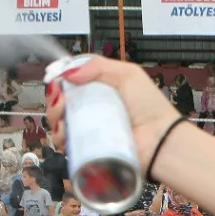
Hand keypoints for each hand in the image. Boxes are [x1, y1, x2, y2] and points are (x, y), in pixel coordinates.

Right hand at [49, 57, 181, 172]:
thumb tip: (67, 71)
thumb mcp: (128, 75)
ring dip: (54, 116)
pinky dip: (60, 137)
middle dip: (54, 97)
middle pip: (63, 100)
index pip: (73, 80)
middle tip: (61, 98)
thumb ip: (97, 66)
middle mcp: (94, 108)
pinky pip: (68, 143)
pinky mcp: (90, 149)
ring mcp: (91, 129)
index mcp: (103, 89)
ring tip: (63, 114)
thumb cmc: (150, 107)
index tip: (54, 76)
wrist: (160, 140)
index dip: (61, 77)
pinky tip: (64, 132)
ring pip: (61, 121)